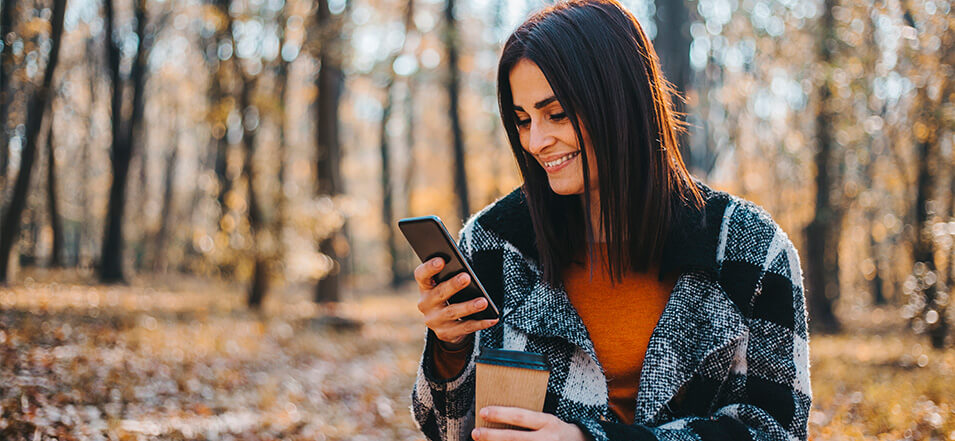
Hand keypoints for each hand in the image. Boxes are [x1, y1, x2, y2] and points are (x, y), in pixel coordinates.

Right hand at [414, 257, 498, 344]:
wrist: (444, 325)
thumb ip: (451, 276)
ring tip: (483, 302)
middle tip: (466, 277)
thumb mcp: (444, 285)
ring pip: (453, 312)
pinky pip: (465, 328)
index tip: (441, 260)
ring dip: (469, 307)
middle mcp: (426, 304)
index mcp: (425, 287)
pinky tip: (492, 319)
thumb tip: (467, 272)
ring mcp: (434, 320)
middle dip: (453, 285)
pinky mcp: (445, 333)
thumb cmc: (448, 297)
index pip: (422, 275)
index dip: (429, 268)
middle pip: (439, 293)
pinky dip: (480, 323)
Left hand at [472, 407, 586, 440]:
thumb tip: (500, 418)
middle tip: (475, 433)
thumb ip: (529, 421)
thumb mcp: (547, 421)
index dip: (501, 414)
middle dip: (492, 436)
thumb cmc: (557, 432)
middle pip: (515, 438)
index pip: (521, 416)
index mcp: (548, 423)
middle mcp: (547, 439)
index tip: (483, 412)